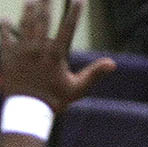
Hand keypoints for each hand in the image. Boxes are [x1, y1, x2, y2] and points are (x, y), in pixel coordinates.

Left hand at [0, 0, 114, 111]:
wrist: (29, 110)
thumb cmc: (55, 100)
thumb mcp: (78, 88)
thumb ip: (94, 73)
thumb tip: (113, 63)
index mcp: (55, 55)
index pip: (67, 29)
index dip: (74, 13)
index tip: (79, 0)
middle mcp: (37, 48)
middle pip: (43, 19)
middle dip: (47, 4)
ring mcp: (20, 50)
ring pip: (24, 24)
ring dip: (28, 10)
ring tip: (31, 1)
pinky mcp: (7, 55)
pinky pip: (4, 36)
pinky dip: (4, 27)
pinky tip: (5, 20)